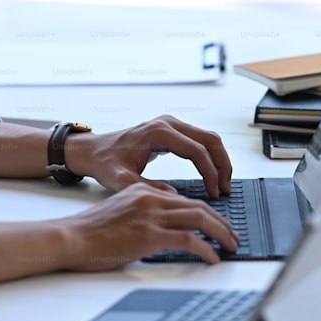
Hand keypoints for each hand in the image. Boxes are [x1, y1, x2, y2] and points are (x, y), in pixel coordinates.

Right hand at [56, 183, 240, 269]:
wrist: (69, 238)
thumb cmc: (89, 231)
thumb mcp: (120, 210)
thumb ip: (143, 212)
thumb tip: (165, 225)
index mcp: (144, 190)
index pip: (186, 199)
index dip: (207, 212)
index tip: (219, 224)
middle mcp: (150, 199)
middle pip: (198, 207)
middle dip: (221, 222)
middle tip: (233, 236)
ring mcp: (150, 216)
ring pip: (199, 219)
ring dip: (220, 233)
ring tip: (231, 246)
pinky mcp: (148, 235)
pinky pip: (188, 240)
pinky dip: (205, 249)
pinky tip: (212, 257)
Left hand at [65, 115, 232, 197]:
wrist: (94, 151)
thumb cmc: (105, 163)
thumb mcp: (121, 180)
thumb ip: (147, 188)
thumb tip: (175, 197)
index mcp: (159, 132)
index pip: (196, 150)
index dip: (209, 172)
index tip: (214, 192)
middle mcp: (168, 123)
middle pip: (210, 140)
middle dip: (222, 165)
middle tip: (226, 188)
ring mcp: (172, 124)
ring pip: (209, 138)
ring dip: (220, 160)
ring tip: (222, 184)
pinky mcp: (172, 130)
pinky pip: (200, 140)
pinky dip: (210, 156)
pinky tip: (211, 175)